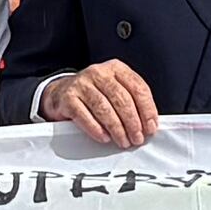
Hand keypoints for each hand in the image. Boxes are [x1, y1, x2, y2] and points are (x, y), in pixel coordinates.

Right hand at [44, 61, 159, 148]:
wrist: (60, 93)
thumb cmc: (93, 94)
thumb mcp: (114, 89)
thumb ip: (131, 101)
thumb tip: (148, 124)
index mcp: (116, 68)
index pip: (137, 88)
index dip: (147, 110)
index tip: (150, 127)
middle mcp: (99, 72)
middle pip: (122, 99)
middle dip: (132, 122)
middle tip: (137, 138)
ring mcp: (81, 84)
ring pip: (104, 108)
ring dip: (117, 129)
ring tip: (123, 141)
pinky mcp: (68, 98)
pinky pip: (84, 115)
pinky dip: (96, 129)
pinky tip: (104, 138)